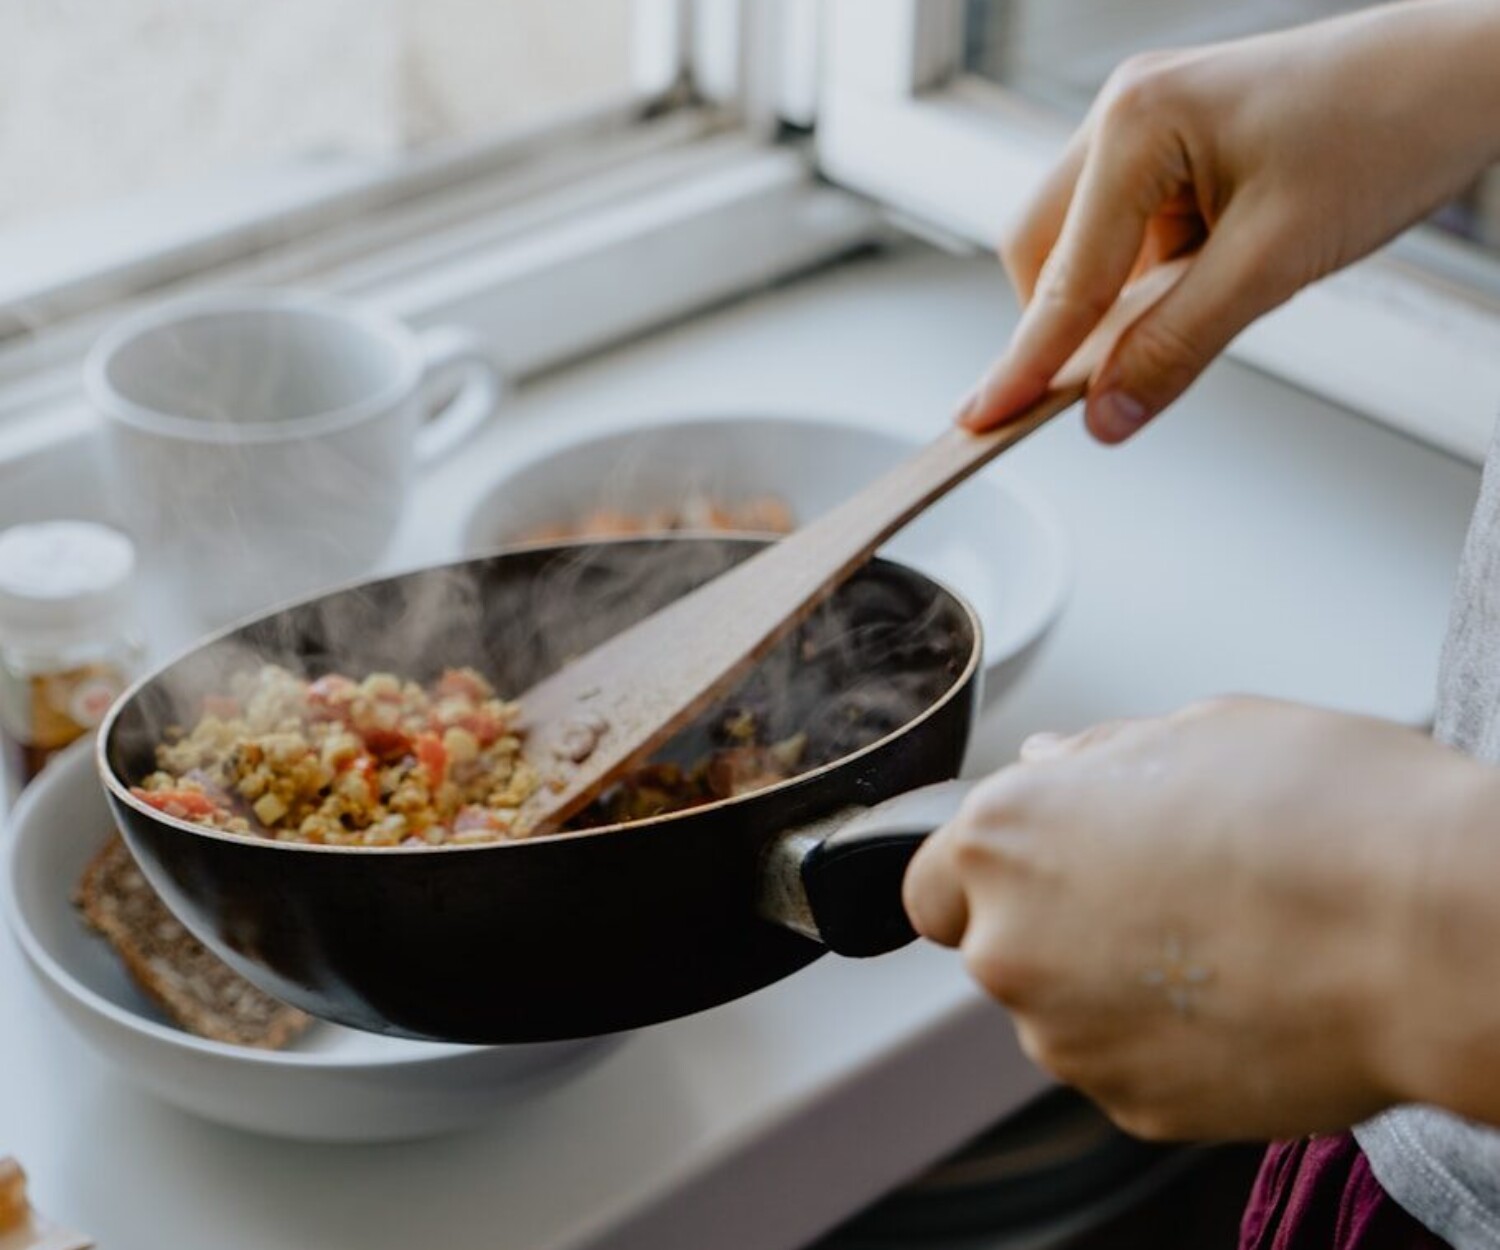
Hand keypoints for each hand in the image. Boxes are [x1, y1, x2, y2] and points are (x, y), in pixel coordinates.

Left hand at [903, 697, 1497, 1140]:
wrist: (1427, 932)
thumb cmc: (1324, 812)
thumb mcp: (1197, 731)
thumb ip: (1096, 758)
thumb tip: (1052, 764)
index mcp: (1005, 837)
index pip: (932, 883)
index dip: (985, 876)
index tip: (1039, 871)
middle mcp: (1010, 944)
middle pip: (1000, 947)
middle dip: (1059, 925)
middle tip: (1162, 894)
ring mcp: (1068, 1038)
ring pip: (1064, 1012)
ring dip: (1113, 986)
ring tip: (1224, 941)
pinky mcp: (1134, 1106)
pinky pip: (1127, 1066)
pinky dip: (1168, 1043)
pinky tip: (1245, 995)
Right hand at [961, 0, 1499, 440]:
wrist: (1466, 74)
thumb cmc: (1387, 132)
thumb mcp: (1276, 263)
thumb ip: (1177, 345)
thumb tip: (1107, 413)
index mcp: (1136, 124)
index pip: (1062, 277)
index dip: (1025, 361)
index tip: (982, 419)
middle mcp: (1124, 114)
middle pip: (1043, 251)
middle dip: (1064, 324)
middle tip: (1094, 390)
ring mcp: (1146, 125)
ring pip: (1082, 245)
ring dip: (1115, 300)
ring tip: (1202, 309)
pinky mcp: (1173, 146)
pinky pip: (1126, 232)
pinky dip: (1149, 278)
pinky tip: (1209, 281)